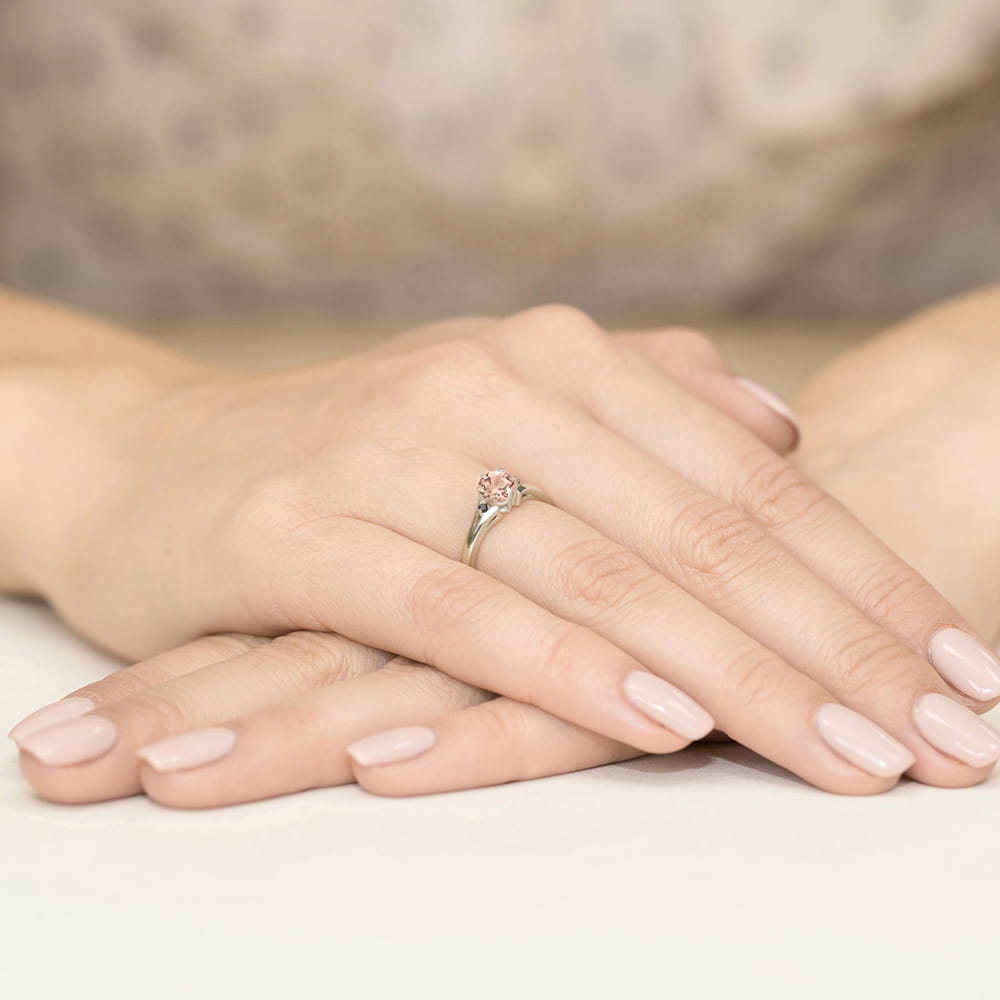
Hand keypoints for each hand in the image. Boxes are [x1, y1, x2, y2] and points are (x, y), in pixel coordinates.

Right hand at [11, 307, 999, 804]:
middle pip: (703, 529)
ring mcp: (396, 449)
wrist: (156, 459)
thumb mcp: (503, 412)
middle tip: (954, 733)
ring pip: (602, 570)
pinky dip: (566, 664)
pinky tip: (665, 719)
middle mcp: (492, 383)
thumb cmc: (352, 456)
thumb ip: (643, 406)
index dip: (869, 578)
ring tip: (858, 753)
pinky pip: (460, 607)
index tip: (963, 665)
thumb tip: (776, 426)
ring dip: (744, 672)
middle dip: (844, 643)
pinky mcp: (304, 527)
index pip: (749, 480)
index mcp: (557, 357)